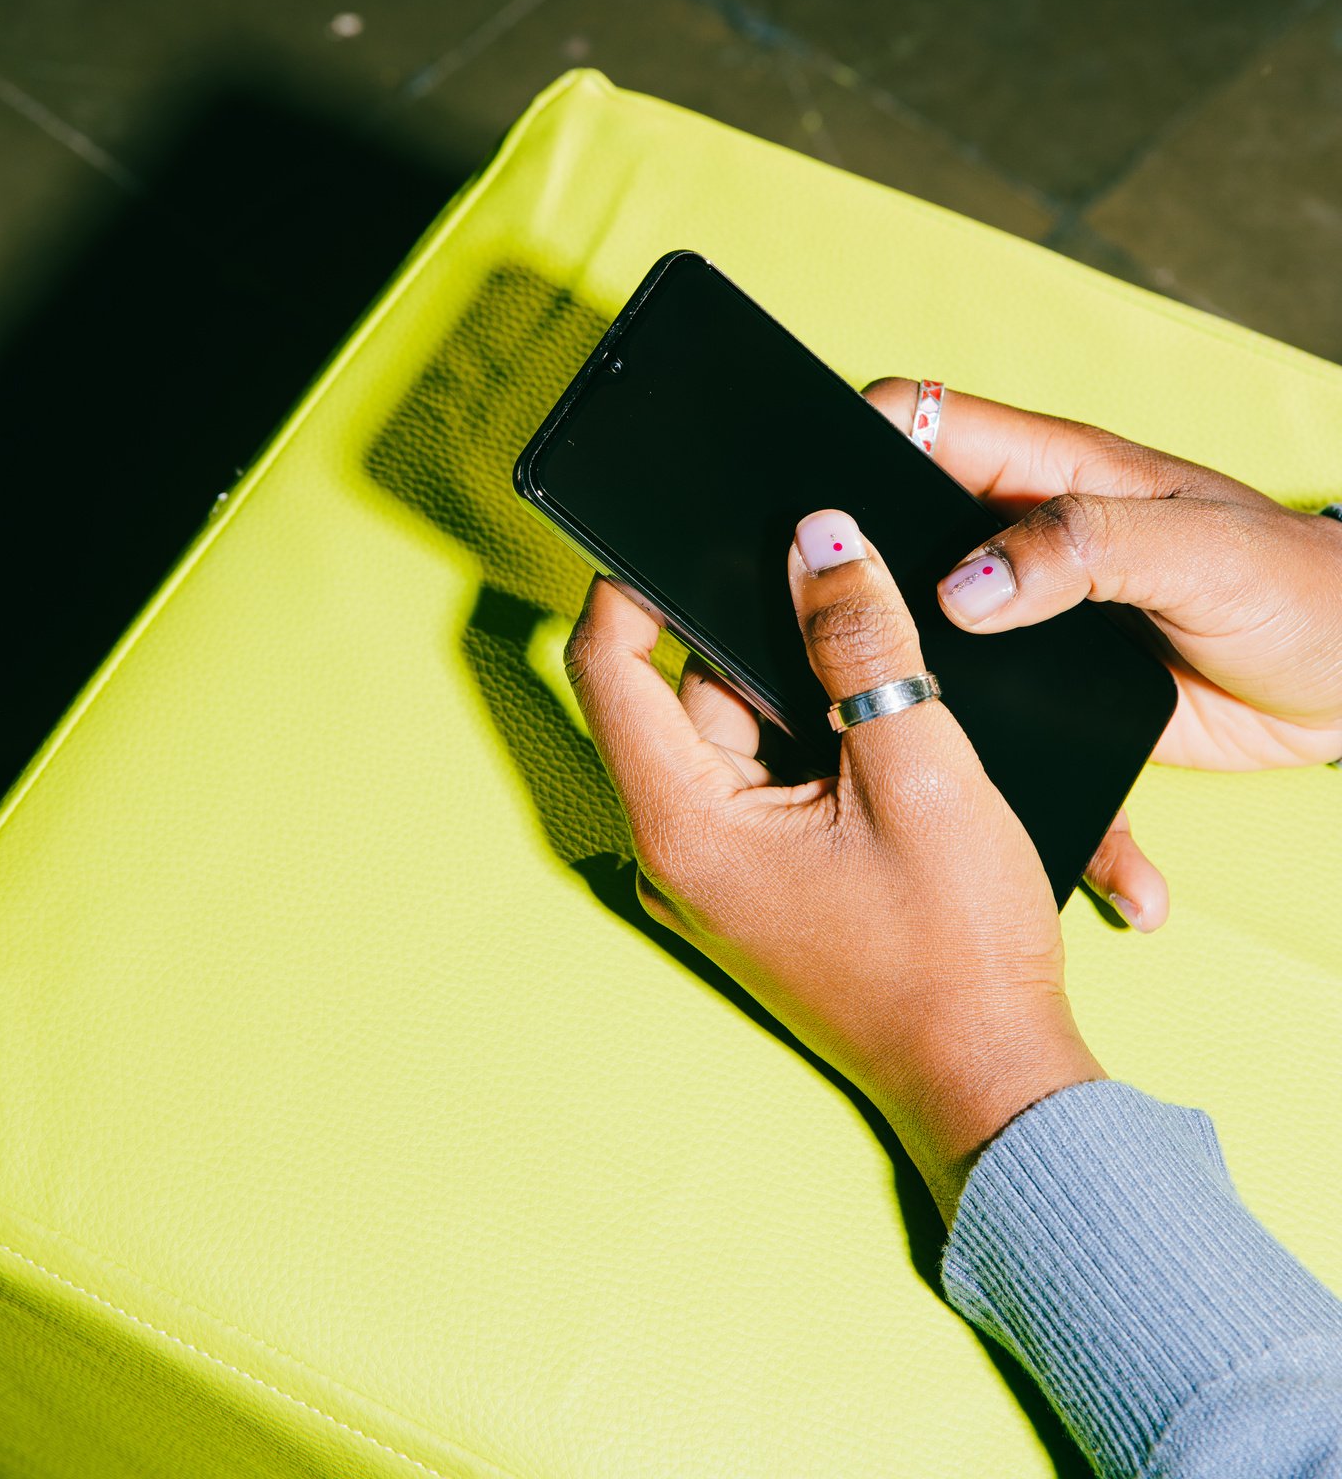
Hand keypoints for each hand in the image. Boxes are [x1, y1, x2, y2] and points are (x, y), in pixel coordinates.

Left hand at [563, 509, 1103, 1225]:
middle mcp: (678, 850)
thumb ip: (861, 643)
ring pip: (738, 732)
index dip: (636, 583)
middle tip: (838, 582)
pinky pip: (765, 780)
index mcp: (683, 823)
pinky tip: (882, 729)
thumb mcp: (918, 768)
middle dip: (760, 633)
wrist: (994, 1078)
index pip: (607, 665)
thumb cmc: (957, 948)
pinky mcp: (760, 885)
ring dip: (799, 689)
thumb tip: (821, 539)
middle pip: (688, 691)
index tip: (691, 522)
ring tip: (880, 666)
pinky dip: (813, 742)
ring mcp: (718, 873)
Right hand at [862, 378, 1341, 927]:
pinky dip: (1035, 808)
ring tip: (905, 784)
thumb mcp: (1193, 549)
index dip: (852, 447)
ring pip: (938, 660)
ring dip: (922, 718)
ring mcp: (1033, 629)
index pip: (914, 423)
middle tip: (823, 666)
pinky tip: (1081, 864)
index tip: (810, 518)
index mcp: (1043, 475)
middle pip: (898, 550)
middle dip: (852, 600)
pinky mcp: (1062, 707)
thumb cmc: (1295, 584)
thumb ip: (1079, 548)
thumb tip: (963, 590)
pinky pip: (1017, 750)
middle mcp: (1021, 547)